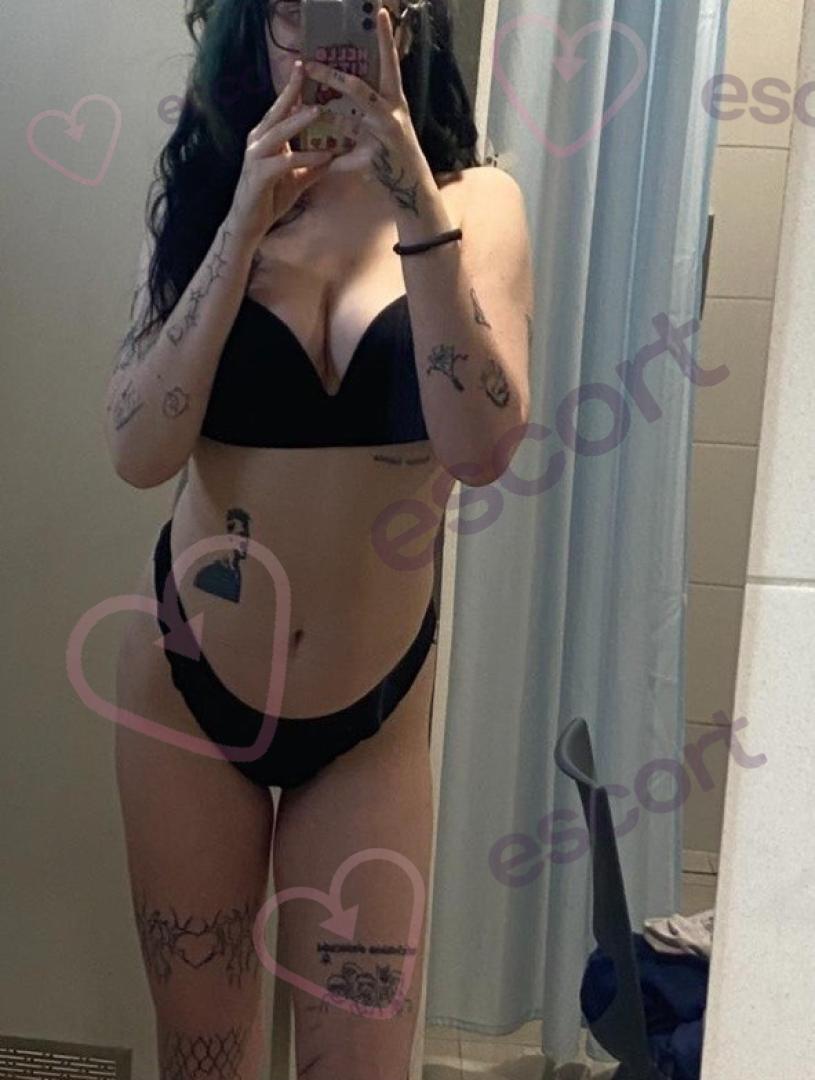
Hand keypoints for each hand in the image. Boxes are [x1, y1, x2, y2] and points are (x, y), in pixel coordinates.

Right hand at [227, 60, 335, 245]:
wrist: (248, 225)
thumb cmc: (269, 199)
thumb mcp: (296, 179)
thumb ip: (313, 166)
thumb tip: (334, 155)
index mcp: (265, 137)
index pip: (280, 108)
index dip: (292, 88)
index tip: (304, 67)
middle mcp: (258, 141)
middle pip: (276, 111)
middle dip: (291, 90)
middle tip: (307, 70)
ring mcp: (256, 157)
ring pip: (279, 133)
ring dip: (298, 121)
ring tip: (318, 110)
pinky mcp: (259, 175)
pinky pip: (285, 162)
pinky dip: (305, 157)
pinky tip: (324, 155)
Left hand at [302, 7, 431, 194]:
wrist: (413, 187)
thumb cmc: (397, 151)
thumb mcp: (390, 121)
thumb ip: (371, 104)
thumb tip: (348, 84)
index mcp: (395, 100)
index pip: (389, 64)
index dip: (386, 39)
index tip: (380, 11)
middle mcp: (391, 114)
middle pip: (358, 89)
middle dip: (332, 77)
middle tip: (309, 65)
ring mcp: (383, 137)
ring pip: (347, 122)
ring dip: (326, 119)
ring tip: (306, 111)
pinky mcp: (375, 160)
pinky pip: (348, 158)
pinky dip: (337, 162)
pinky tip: (328, 165)